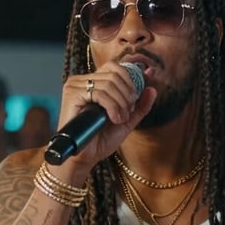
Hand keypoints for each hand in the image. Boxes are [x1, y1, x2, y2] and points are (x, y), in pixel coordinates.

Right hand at [56, 62, 156, 176]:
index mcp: (93, 83)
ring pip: (109, 83)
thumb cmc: (101, 140)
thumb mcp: (126, 120)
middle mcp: (83, 80)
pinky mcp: (72, 94)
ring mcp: (75, 86)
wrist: (86, 157)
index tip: (138, 94)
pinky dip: (112, 107)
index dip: (131, 76)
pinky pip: (100, 93)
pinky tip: (113, 119)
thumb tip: (152, 88)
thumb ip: (140, 106)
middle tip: (128, 113)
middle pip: (115, 74)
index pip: (115, 67)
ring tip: (120, 120)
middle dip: (128, 94)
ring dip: (121, 103)